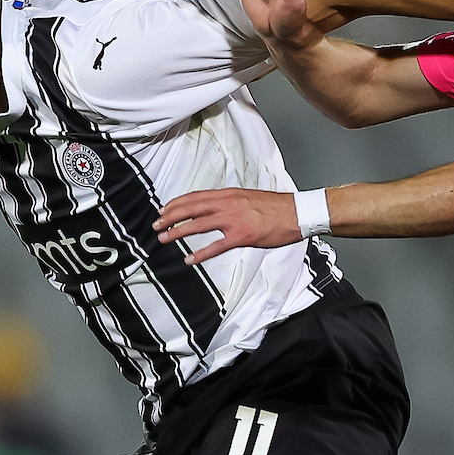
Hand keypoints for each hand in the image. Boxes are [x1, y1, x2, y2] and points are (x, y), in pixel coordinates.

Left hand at [154, 187, 301, 264]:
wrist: (297, 213)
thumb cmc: (276, 207)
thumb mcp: (247, 198)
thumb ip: (229, 203)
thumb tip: (214, 209)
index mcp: (229, 194)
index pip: (195, 197)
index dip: (176, 204)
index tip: (163, 210)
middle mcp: (228, 204)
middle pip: (191, 208)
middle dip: (170, 216)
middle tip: (156, 225)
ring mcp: (234, 220)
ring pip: (198, 225)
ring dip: (178, 232)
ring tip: (163, 239)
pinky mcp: (242, 237)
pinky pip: (216, 247)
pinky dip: (201, 254)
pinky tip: (189, 260)